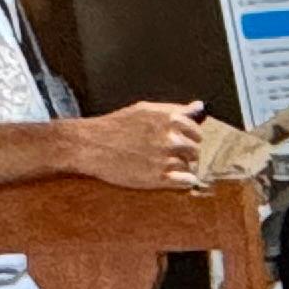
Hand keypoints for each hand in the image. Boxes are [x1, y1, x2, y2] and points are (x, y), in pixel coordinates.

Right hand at [72, 99, 205, 191]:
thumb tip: (199, 106)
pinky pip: (186, 181)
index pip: (197, 131)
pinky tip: (175, 179)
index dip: (190, 138)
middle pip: (195, 150)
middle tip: (171, 157)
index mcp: (169, 119)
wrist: (90, 145)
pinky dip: (184, 181)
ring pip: (189, 166)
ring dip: (182, 168)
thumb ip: (174, 109)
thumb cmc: (116, 126)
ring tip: (165, 166)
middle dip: (187, 154)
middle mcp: (170, 138)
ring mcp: (165, 158)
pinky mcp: (158, 178)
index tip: (181, 142)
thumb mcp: (145, 110)